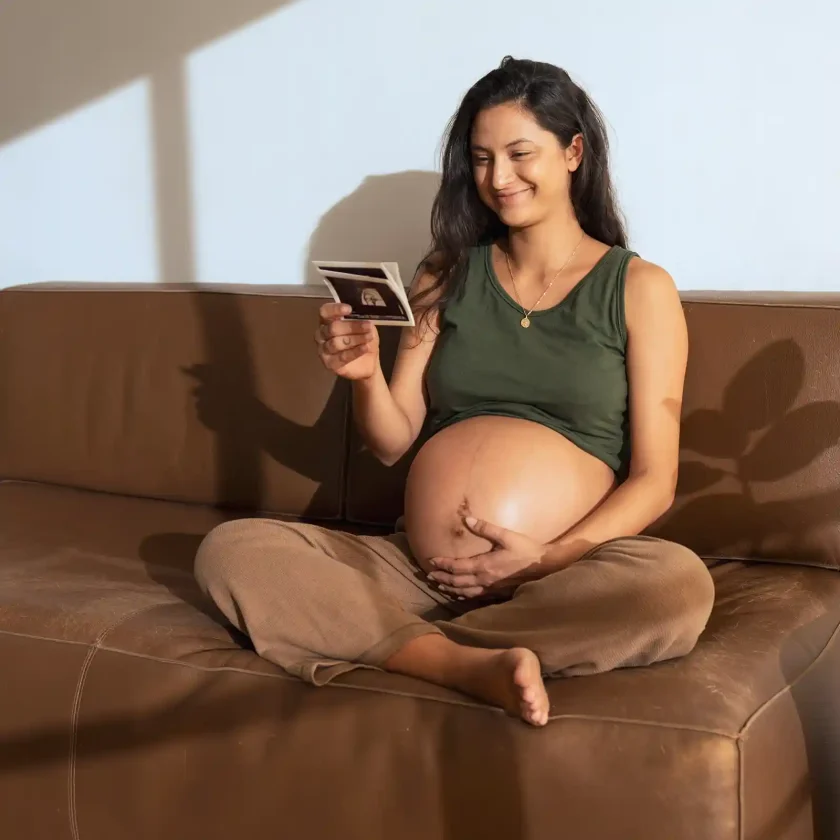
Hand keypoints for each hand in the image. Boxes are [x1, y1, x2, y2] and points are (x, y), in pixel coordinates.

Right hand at [315, 302, 379, 379]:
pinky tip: (365, 348)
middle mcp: (322, 334)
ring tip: (369, 337)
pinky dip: (355, 352)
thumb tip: (362, 313)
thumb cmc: (362, 339)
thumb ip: (360, 318)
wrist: (368, 361)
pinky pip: (341, 357)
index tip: (349, 309)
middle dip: (352, 327)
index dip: (335, 309)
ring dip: (355, 339)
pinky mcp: (330, 364)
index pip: (325, 312)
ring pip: (336, 343)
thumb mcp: (365, 326)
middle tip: (368, 326)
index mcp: (328, 321)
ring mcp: (323, 350)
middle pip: (333, 328)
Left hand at [427, 517, 546, 599]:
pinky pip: (475, 596)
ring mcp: (490, 588)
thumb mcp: (506, 536)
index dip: (443, 564)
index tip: (431, 560)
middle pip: (457, 581)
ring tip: (439, 585)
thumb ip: (485, 528)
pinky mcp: (497, 593)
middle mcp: (484, 580)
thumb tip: (466, 519)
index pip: (457, 567)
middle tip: (428, 575)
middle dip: (442, 578)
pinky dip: (463, 595)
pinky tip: (460, 594)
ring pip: (464, 591)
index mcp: (484, 566)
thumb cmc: (526, 550)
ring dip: (450, 588)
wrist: (544, 567)